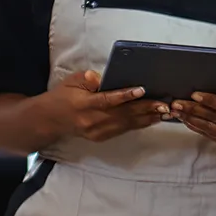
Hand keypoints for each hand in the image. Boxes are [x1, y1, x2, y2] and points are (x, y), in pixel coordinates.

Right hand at [46, 70, 170, 142]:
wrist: (51, 120)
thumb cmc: (63, 96)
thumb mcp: (71, 81)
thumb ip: (87, 79)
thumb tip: (101, 78)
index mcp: (83, 104)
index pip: (107, 100)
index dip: (125, 95)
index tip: (141, 90)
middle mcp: (92, 120)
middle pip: (122, 114)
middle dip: (145, 109)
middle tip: (163, 104)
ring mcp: (98, 131)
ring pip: (126, 124)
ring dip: (147, 118)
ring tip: (164, 112)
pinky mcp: (102, 137)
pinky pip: (124, 130)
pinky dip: (139, 124)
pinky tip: (152, 119)